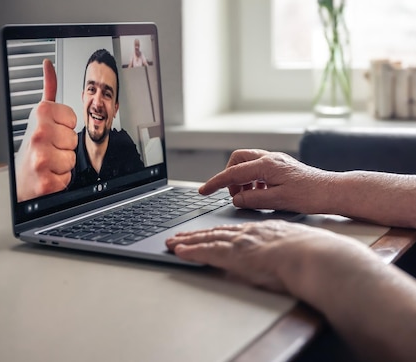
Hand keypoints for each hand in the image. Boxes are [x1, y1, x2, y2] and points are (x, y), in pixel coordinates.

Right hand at [15, 59, 77, 200]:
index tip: (51, 131)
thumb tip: (48, 65)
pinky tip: (47, 175)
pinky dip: (60, 180)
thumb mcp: (39, 114)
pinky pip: (68, 178)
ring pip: (73, 158)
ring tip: (47, 162)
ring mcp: (41, 158)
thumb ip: (49, 88)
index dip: (65, 127)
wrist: (17, 177)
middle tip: (48, 148)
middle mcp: (39, 134)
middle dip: (64, 146)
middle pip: (75, 139)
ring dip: (63, 163)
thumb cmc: (31, 146)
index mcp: (40, 114)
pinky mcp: (45, 182)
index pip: (74, 119)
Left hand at [166, 219, 350, 293]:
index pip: (234, 230)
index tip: (207, 232)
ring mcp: (241, 242)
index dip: (217, 231)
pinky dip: (192, 251)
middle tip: (179, 235)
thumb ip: (282, 247)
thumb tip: (280, 255)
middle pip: (216, 232)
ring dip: (188, 241)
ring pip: (207, 239)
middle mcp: (249, 233)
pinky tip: (180, 251)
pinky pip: (207, 251)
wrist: (315, 256)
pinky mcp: (235, 255)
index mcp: (263, 231)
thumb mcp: (295, 245)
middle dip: (195, 234)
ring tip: (173, 242)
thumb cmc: (313, 255)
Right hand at [199, 149, 330, 213]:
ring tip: (248, 196)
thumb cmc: (309, 195)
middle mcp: (270, 158)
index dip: (215, 182)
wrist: (332, 191)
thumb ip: (253, 199)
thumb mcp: (278, 201)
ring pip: (248, 162)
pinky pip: (259, 168)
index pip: (233, 173)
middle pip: (238, 159)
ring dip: (242, 178)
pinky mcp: (282, 166)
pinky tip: (260, 193)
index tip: (203, 191)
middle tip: (232, 194)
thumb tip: (236, 199)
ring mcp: (276, 160)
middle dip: (229, 176)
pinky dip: (253, 179)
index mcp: (266, 165)